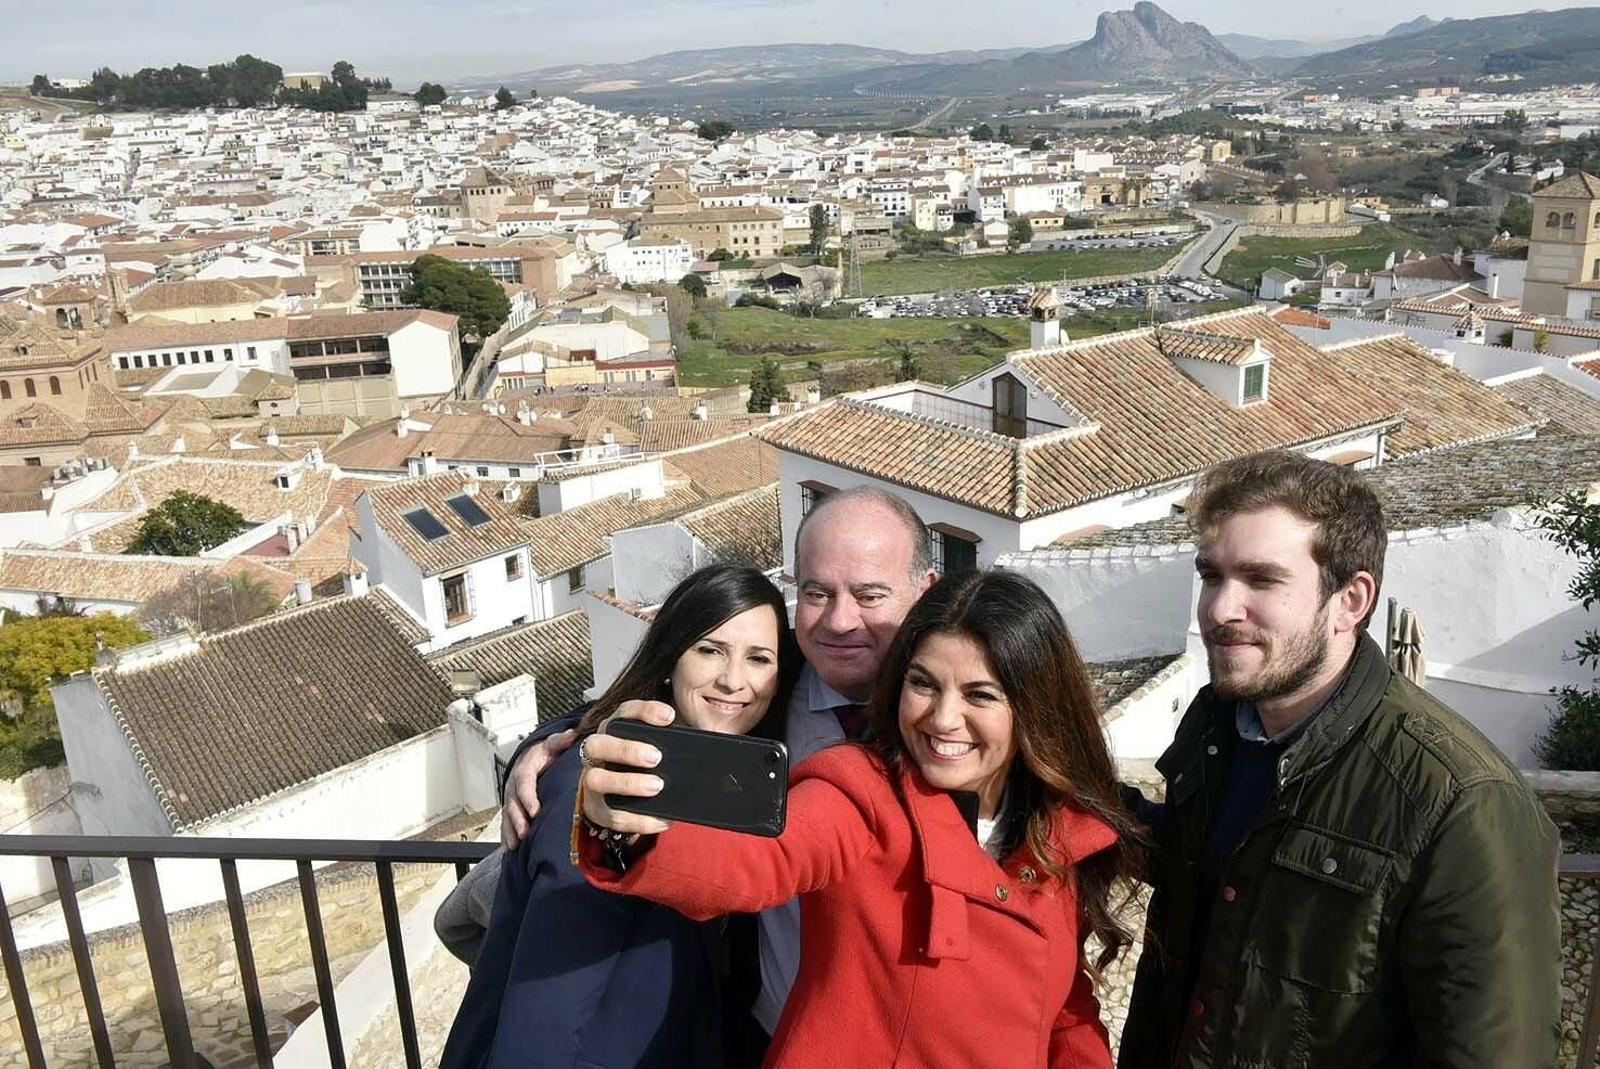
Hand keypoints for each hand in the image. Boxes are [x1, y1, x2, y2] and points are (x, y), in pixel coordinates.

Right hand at [499, 728, 575, 849]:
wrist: (531, 756)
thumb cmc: (543, 753)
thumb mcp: (552, 744)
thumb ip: (561, 741)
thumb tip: (572, 734)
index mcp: (525, 768)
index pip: (524, 782)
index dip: (528, 797)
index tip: (535, 810)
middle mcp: (514, 784)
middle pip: (514, 802)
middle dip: (518, 819)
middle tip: (525, 832)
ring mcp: (511, 797)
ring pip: (508, 814)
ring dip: (510, 830)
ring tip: (515, 844)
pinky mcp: (512, 807)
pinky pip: (506, 822)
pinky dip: (506, 835)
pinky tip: (509, 848)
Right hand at [580, 700, 675, 835]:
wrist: (612, 797)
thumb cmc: (639, 766)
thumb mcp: (650, 747)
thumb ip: (667, 743)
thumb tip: (702, 746)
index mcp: (613, 731)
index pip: (623, 712)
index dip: (645, 711)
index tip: (670, 717)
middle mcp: (597, 753)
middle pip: (598, 743)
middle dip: (627, 749)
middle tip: (656, 757)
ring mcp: (592, 781)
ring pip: (596, 779)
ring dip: (627, 783)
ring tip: (656, 786)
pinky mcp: (596, 809)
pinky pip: (613, 816)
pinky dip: (640, 819)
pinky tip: (662, 819)